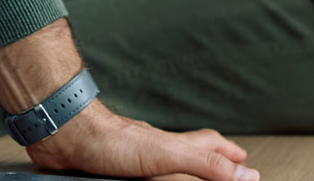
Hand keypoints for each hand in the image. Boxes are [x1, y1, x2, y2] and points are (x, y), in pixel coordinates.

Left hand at [0, 19, 253, 180]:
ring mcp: (134, 156)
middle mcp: (157, 147)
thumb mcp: (168, 156)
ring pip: (164, 161)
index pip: (210, 146)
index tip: (244, 160)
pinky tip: (138, 178)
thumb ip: (205, 164)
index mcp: (174, 145)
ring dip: (180, 166)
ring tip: (189, 174)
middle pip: (191, 151)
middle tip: (225, 165)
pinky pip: (137, 172)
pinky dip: (146, 175)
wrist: (69, 136)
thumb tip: (244, 174)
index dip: (228, 154)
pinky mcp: (113, 166)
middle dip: (210, 158)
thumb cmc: (113, 143)